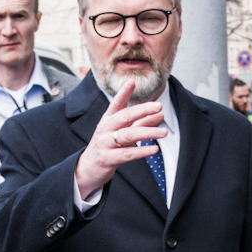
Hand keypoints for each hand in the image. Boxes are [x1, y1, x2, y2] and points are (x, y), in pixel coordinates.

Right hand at [73, 80, 166, 199]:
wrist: (88, 168)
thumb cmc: (108, 147)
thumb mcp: (123, 132)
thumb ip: (142, 123)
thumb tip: (160, 114)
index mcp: (108, 120)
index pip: (116, 103)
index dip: (123, 93)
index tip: (132, 82)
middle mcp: (105, 129)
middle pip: (124, 116)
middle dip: (142, 110)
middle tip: (159, 106)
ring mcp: (105, 144)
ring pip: (128, 135)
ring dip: (147, 132)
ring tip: (164, 132)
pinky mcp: (107, 159)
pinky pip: (127, 154)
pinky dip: (142, 151)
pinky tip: (154, 149)